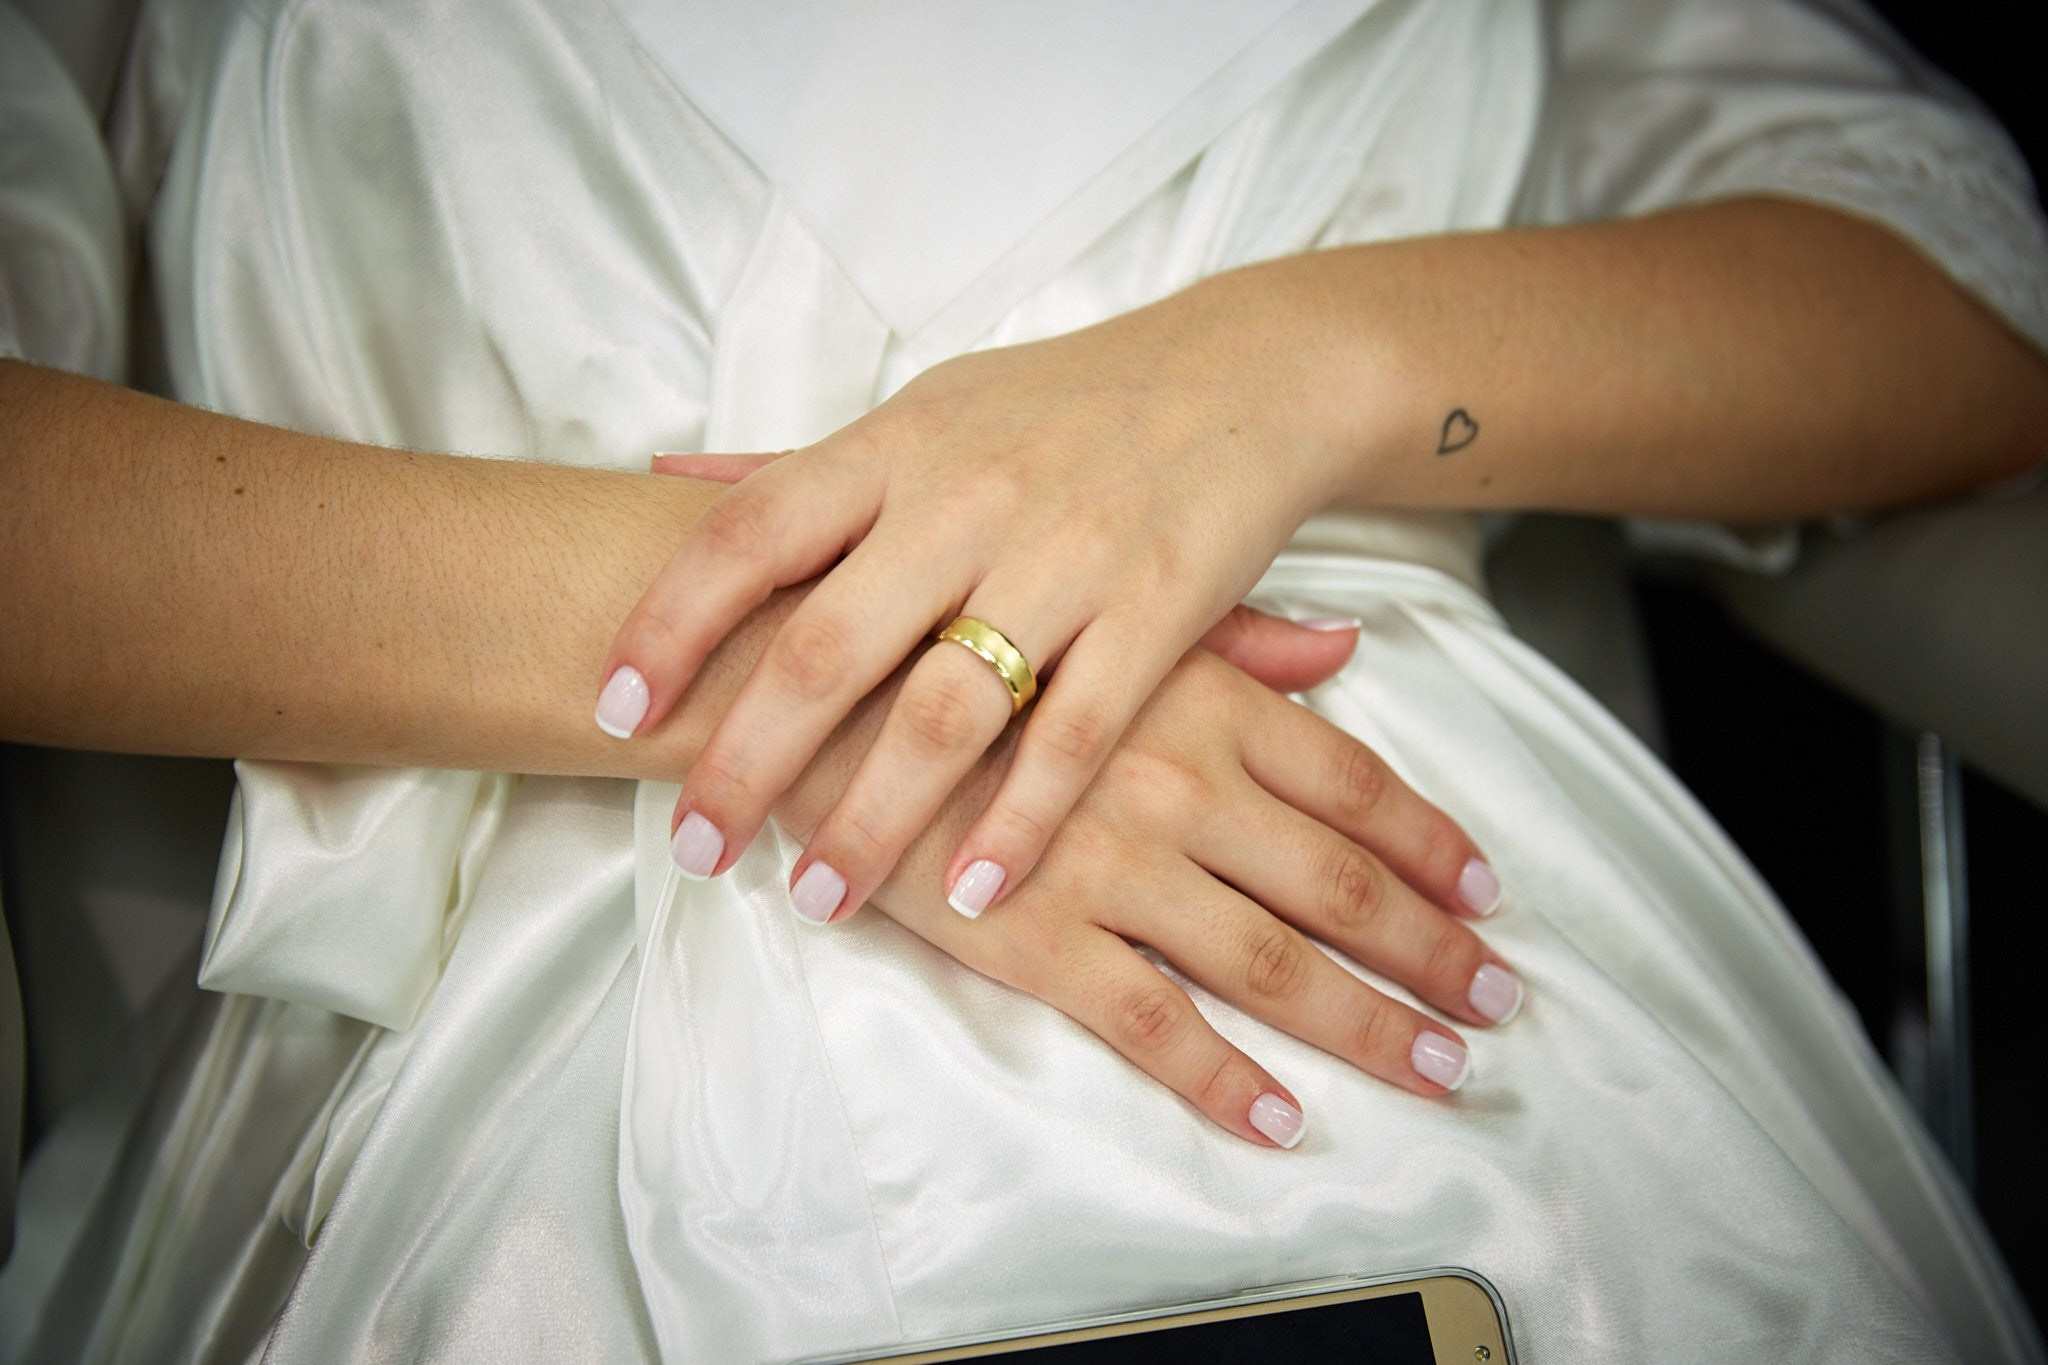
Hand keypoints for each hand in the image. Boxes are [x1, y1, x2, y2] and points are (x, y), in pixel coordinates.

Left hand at [599, 284, 1343, 922]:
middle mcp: (967, 500)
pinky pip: (1077, 734)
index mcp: (898, 447)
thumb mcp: (926, 408)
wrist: (1249, 375)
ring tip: (811, 898)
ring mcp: (1066, 557)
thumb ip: (802, 463)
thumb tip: (660, 477)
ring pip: (946, 708)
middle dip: (747, 759)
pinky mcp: (1160, 611)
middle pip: (829, 645)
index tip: (610, 709)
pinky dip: (1019, 819)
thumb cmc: (1066, 405)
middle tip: (692, 851)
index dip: (670, 623)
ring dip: (871, 815)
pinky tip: (970, 893)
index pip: (752, 534)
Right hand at [770, 641, 1518, 1146]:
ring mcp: (1113, 866)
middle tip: (1498, 1002)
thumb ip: (1236, 635)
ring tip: (1439, 1067)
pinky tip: (1281, 1119)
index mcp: (1201, 700)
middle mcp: (1181, 786)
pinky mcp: (1036, 937)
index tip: (1489, 891)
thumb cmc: (954, 626)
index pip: (1354, 782)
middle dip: (1433, 951)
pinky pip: (1152, 1023)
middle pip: (1341, 884)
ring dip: (1369, 1024)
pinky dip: (1223, 1080)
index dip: (1430, 844)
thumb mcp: (1105, 603)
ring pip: (1273, 963)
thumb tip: (1344, 644)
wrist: (799, 672)